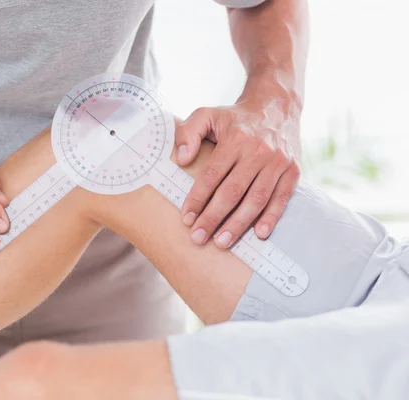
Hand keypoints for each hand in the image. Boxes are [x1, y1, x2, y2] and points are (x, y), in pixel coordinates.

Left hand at [175, 95, 301, 247]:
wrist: (276, 106)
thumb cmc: (235, 117)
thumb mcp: (207, 114)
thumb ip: (188, 133)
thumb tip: (181, 159)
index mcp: (235, 139)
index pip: (212, 175)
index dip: (198, 199)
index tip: (186, 218)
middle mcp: (258, 151)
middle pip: (232, 191)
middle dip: (213, 217)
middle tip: (198, 237)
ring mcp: (278, 162)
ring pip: (256, 198)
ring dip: (239, 224)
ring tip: (222, 242)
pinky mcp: (293, 170)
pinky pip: (282, 197)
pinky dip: (272, 217)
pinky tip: (259, 234)